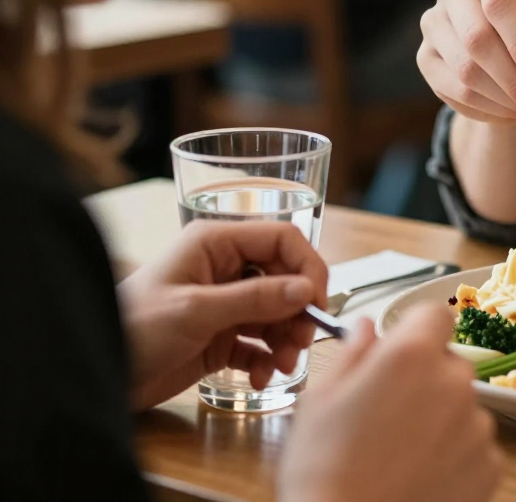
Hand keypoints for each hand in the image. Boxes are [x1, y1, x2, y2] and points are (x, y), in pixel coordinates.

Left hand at [118, 221, 327, 410]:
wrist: (97, 375)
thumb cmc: (136, 327)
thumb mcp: (196, 310)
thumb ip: (254, 299)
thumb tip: (306, 290)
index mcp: (218, 243)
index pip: (281, 240)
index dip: (306, 266)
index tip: (318, 302)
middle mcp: (226, 267)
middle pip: (285, 278)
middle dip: (298, 310)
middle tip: (303, 341)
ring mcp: (225, 303)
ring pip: (277, 312)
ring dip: (286, 338)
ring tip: (283, 365)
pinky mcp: (220, 337)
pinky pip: (259, 342)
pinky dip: (267, 358)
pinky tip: (263, 376)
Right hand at [279, 305, 501, 501]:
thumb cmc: (324, 469)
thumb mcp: (321, 400)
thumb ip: (352, 353)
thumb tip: (366, 328)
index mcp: (412, 355)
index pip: (435, 314)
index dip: (415, 329)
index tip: (396, 352)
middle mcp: (454, 382)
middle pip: (448, 362)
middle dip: (424, 378)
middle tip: (388, 412)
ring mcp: (477, 425)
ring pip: (461, 406)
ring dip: (440, 418)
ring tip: (400, 454)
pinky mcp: (490, 466)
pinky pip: (475, 446)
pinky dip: (455, 456)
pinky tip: (420, 477)